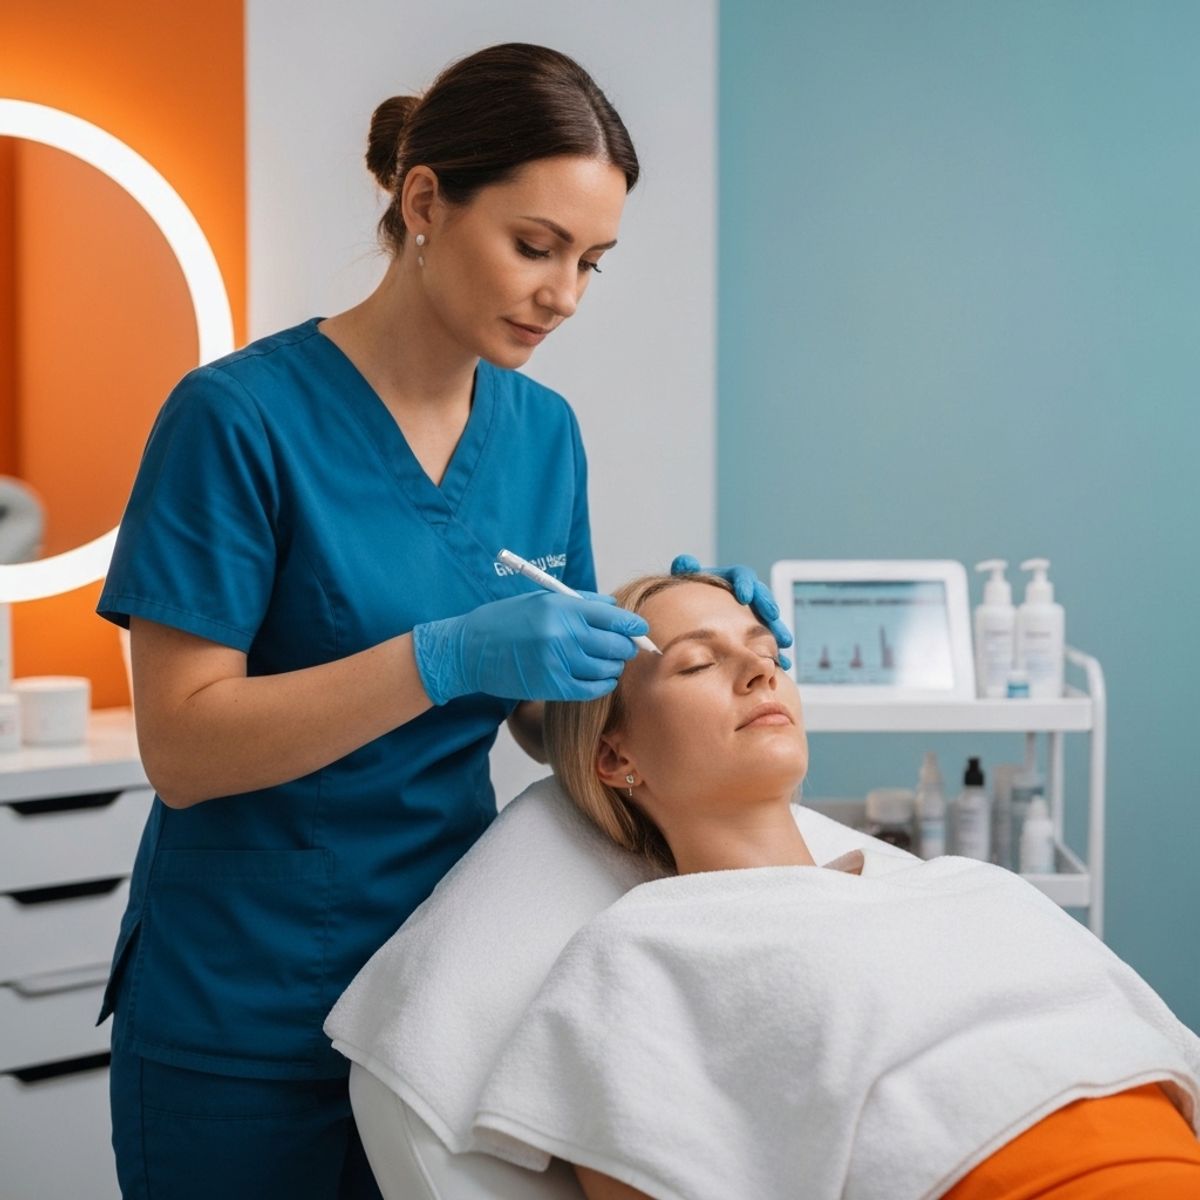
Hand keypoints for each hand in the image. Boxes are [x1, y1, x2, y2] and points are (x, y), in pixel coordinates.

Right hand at [412, 591, 650, 704]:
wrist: (471, 649)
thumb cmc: (508, 620)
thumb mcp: (543, 600)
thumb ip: (582, 604)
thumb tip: (616, 610)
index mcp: (562, 608)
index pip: (614, 618)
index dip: (633, 625)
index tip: (640, 629)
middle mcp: (562, 634)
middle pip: (615, 645)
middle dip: (625, 647)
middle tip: (625, 647)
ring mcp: (558, 662)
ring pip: (607, 669)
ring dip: (613, 667)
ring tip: (608, 662)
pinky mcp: (552, 686)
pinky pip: (592, 689)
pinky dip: (602, 685)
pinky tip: (600, 679)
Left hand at [669, 554, 792, 668]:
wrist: (692, 616)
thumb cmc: (690, 595)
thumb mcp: (685, 581)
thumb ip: (685, 569)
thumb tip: (685, 562)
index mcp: (731, 578)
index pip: (742, 575)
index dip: (745, 584)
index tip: (744, 597)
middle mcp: (747, 594)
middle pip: (762, 595)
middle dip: (768, 605)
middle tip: (772, 615)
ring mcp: (754, 613)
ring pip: (771, 618)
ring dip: (778, 628)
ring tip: (784, 641)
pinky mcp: (758, 632)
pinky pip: (770, 640)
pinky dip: (776, 652)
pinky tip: (783, 663)